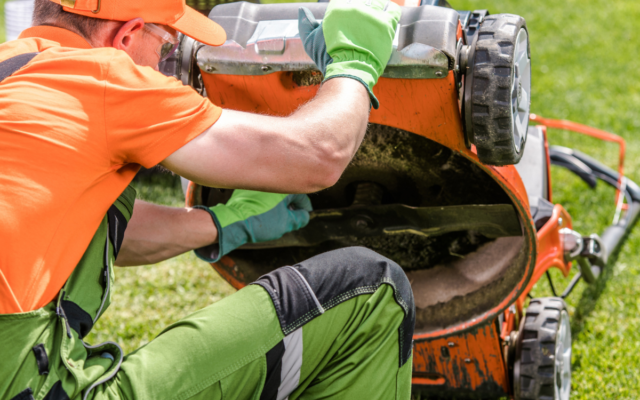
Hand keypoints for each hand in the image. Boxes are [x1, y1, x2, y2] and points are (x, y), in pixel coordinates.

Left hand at [195, 190, 311, 261]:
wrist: (235, 221)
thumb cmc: (261, 221)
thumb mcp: (287, 223)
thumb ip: (300, 218)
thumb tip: (304, 215)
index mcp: (284, 186)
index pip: (301, 196)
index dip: (303, 208)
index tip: (302, 215)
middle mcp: (271, 179)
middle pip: (287, 192)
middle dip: (290, 205)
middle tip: (290, 217)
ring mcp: (258, 183)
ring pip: (274, 192)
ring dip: (277, 202)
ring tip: (275, 216)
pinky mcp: (246, 187)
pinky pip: (261, 193)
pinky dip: (265, 200)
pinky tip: (263, 211)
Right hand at [298, 0, 400, 108]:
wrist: (348, 71)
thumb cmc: (328, 57)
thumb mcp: (310, 41)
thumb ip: (305, 23)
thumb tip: (303, 10)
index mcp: (338, 7)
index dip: (348, 6)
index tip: (349, 16)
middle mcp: (355, 6)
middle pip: (364, 0)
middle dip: (362, 7)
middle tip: (362, 20)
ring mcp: (372, 14)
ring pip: (378, 1)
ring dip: (377, 7)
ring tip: (375, 18)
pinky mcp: (386, 24)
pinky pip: (393, 9)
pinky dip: (390, 11)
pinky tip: (386, 19)